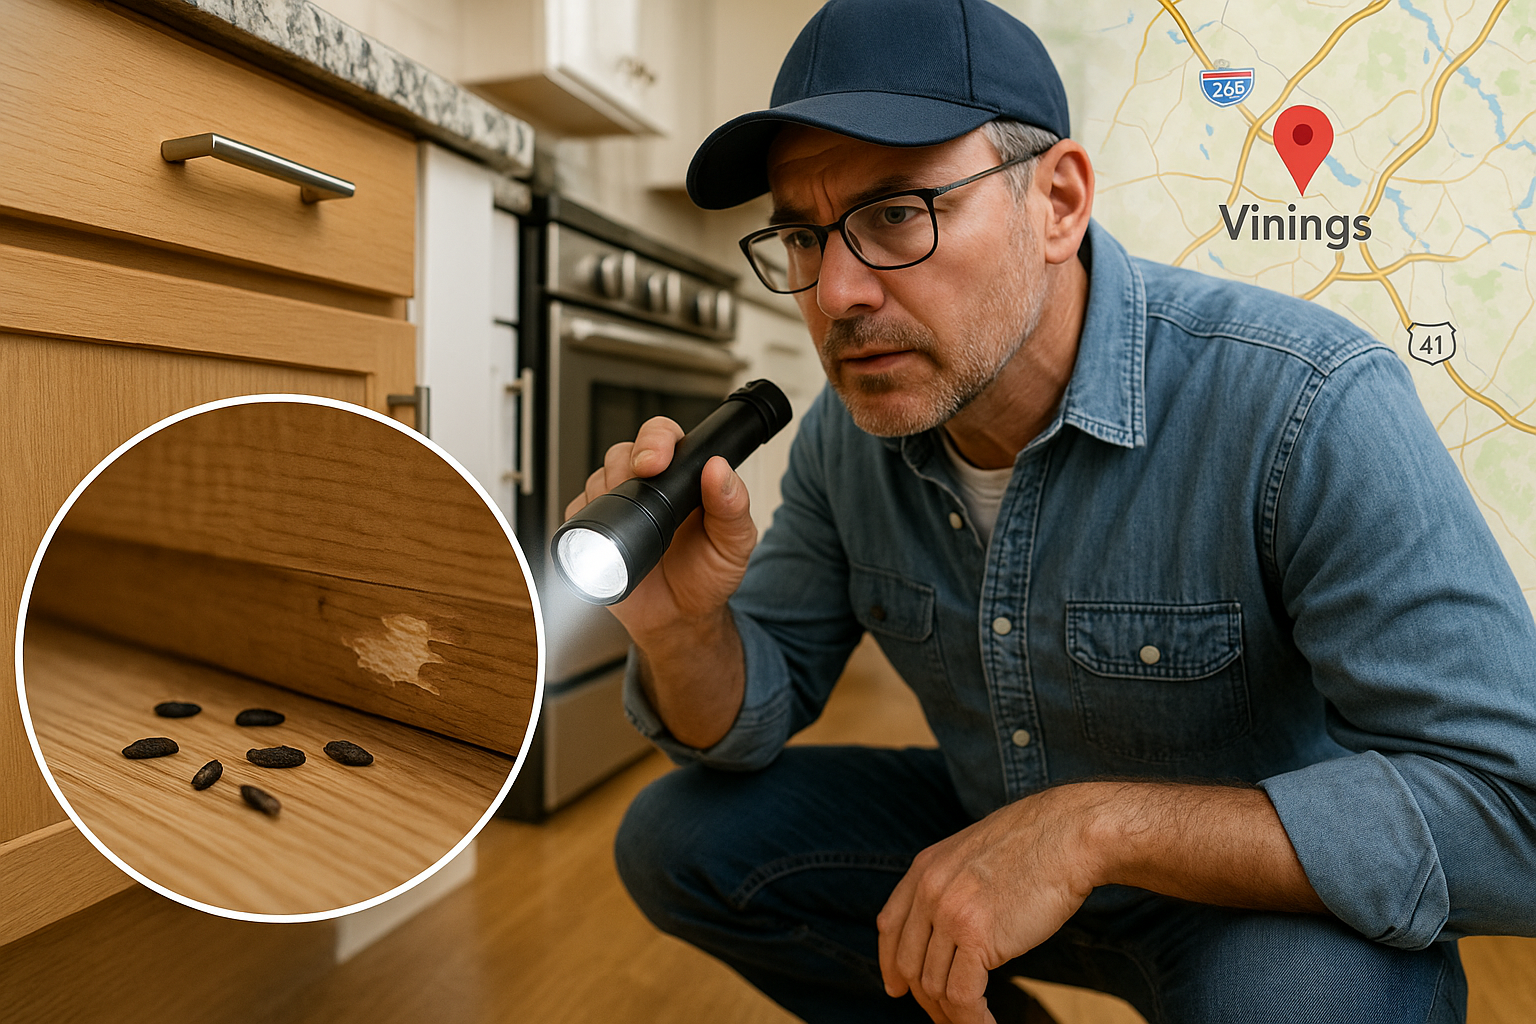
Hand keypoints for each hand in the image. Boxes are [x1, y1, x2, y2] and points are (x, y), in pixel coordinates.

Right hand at [563, 416, 758, 641]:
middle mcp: (648, 485)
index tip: (655, 461)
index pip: (663, 437)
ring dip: (606, 495)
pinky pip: (577, 512)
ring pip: (597, 478)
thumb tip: (719, 469)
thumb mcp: (734, 543)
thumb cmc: (708, 576)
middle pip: (622, 452)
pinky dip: (586, 521)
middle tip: (634, 490)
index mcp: (683, 476)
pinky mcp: (594, 529)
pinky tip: (609, 541)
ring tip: (631, 528)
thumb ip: (733, 506)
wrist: (678, 618)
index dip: (654, 440)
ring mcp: (619, 505)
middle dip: (624, 467)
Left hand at [876, 787, 1100, 1023]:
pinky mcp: (978, 936)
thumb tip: (949, 927)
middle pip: (909, 962)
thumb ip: (952, 883)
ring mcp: (950, 913)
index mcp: (924, 868)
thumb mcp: (974, 854)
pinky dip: (972, 1021)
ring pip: (934, 985)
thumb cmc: (1036, 844)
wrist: (1069, 834)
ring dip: (952, 1015)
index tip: (897, 988)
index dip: (890, 963)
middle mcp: (929, 890)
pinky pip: (962, 996)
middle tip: (948, 1016)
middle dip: (925, 998)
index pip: (889, 926)